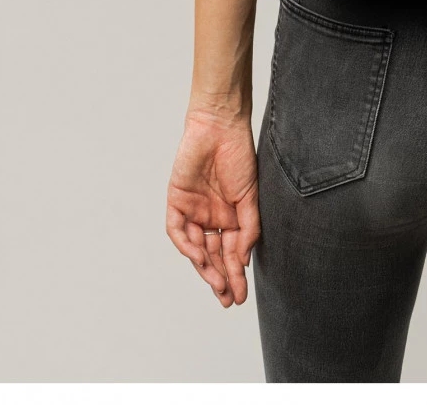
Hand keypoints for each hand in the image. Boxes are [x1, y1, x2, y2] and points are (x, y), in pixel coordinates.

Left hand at [165, 109, 260, 306]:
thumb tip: (243, 259)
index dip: (235, 275)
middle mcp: (210, 218)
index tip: (241, 296)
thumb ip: (248, 227)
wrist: (220, 127)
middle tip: (228, 299)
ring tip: (216, 286)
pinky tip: (199, 258)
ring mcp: (193, 211)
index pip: (231, 253)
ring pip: (195, 249)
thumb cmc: (239, 156)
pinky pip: (177, 231)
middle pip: (213, 256)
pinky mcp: (176, 201)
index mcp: (230, 217)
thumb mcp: (251, 196)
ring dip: (205, 268)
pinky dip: (186, 246)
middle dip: (220, 278)